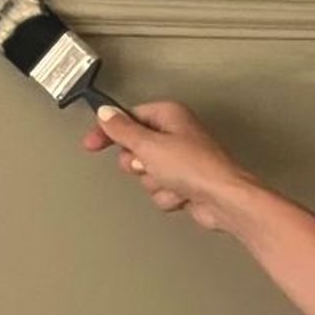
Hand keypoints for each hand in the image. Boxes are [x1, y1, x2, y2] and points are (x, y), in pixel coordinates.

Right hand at [83, 100, 263, 233]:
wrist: (222, 200)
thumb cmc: (197, 168)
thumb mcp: (150, 146)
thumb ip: (123, 130)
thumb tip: (106, 113)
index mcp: (169, 115)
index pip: (128, 118)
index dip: (109, 131)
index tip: (91, 142)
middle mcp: (175, 134)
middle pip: (134, 150)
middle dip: (139, 165)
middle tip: (150, 165)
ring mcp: (180, 160)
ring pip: (146, 175)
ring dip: (155, 183)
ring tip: (172, 180)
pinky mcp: (183, 182)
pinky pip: (159, 191)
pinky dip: (167, 195)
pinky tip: (182, 193)